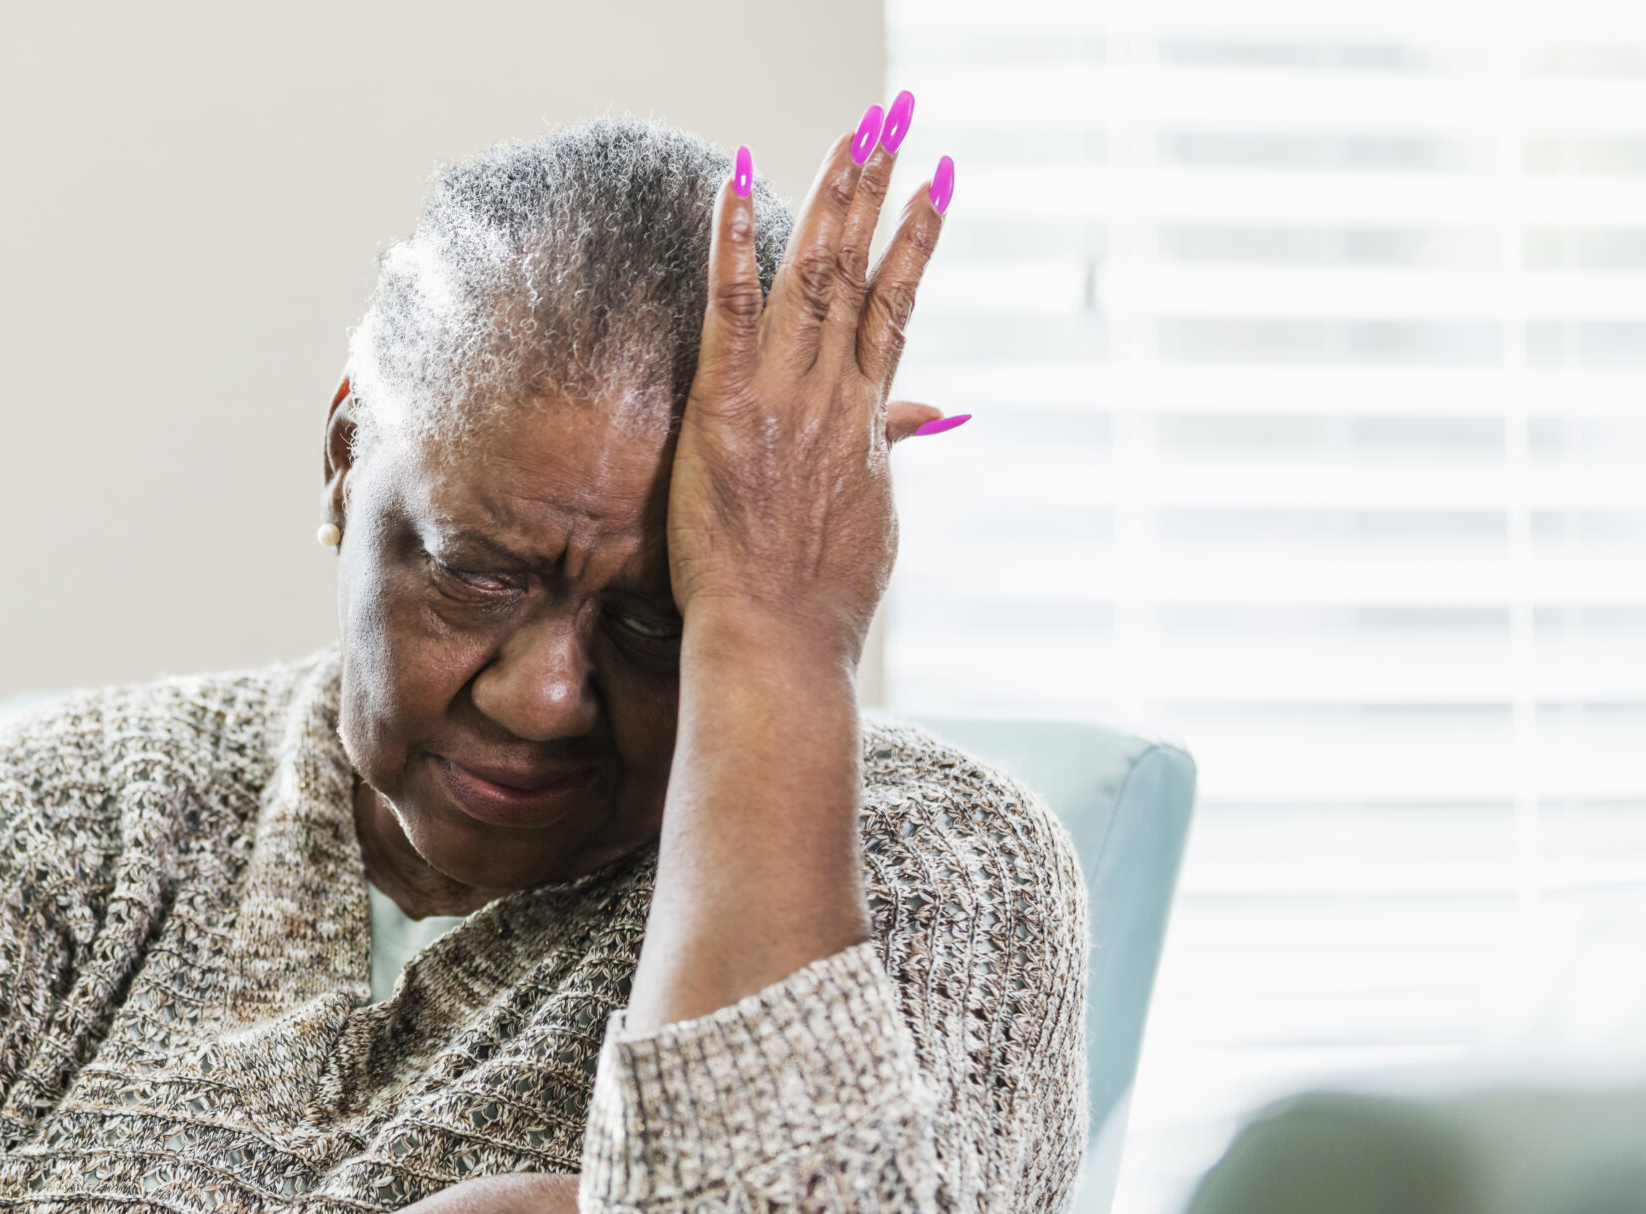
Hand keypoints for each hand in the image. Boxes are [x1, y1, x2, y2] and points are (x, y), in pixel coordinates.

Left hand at [666, 119, 953, 664]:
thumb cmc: (817, 601)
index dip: (916, 242)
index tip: (937, 182)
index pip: (895, 310)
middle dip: (880, 190)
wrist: (778, 640)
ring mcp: (784, 399)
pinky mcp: (728, 410)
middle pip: (861, 273)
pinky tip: (739, 179)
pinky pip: (732, 308)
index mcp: (864, 421)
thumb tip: (934, 412)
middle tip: (895, 121)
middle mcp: (833, 397)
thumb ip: (890, 452)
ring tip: (855, 132)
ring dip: (833, 196)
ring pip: (814, 275)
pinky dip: (736, 241)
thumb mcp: (872, 519)